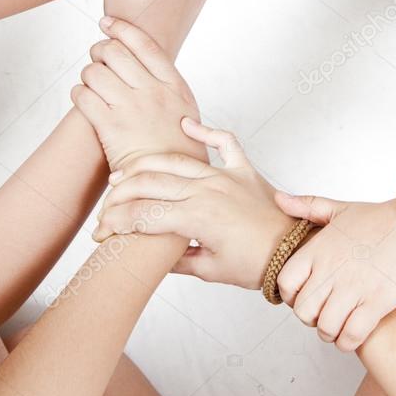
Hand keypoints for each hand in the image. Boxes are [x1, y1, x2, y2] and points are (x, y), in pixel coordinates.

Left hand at [71, 17, 202, 171]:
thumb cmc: (178, 148)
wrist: (171, 183)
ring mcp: (131, 109)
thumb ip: (165, 84)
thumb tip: (139, 60)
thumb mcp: (185, 109)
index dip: (121, 28)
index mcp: (174, 85)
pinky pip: (82, 96)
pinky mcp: (110, 127)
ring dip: (88, 75)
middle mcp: (153, 92)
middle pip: (114, 52)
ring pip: (94, 72)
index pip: (144, 44)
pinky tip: (85, 101)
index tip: (106, 23)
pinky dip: (78, 95)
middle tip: (98, 60)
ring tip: (93, 85)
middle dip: (100, 52)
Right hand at [91, 119, 296, 289]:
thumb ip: (176, 261)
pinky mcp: (243, 169)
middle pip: (150, 184)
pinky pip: (224, 142)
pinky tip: (184, 126)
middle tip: (105, 207)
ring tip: (123, 176)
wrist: (295, 253)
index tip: (100, 233)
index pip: (144, 215)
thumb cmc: (256, 265)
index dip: (116, 224)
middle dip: (120, 196)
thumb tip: (149, 257)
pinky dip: (204, 131)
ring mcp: (225, 175)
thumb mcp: (210, 270)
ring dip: (144, 166)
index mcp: (198, 218)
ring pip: (174, 161)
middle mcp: (208, 190)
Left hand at [273, 195, 395, 351]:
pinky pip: (352, 336)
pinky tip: (353, 334)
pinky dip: (348, 342)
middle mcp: (333, 269)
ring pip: (325, 327)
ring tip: (338, 326)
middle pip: (303, 311)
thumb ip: (307, 206)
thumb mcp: (340, 209)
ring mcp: (355, 287)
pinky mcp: (378, 302)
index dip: (290, 296)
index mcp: (320, 249)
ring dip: (329, 333)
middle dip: (310, 319)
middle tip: (323, 314)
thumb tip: (278, 199)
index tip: (303, 296)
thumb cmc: (381, 220)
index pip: (286, 282)